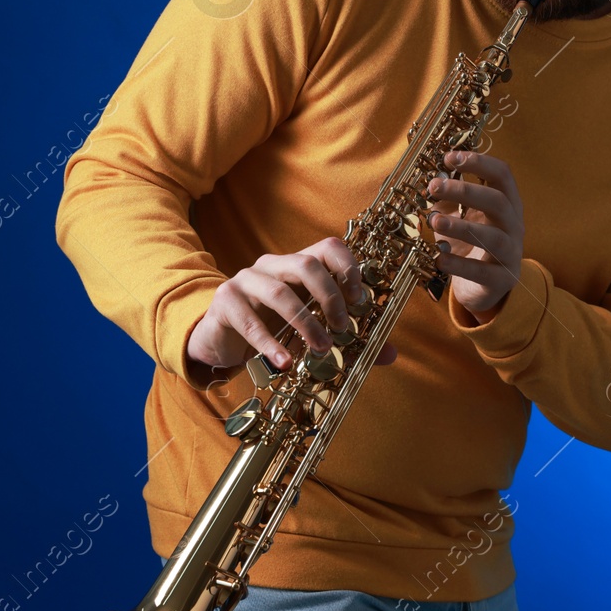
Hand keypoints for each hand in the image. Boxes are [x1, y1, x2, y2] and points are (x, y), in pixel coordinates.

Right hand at [185, 236, 398, 384]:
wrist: (219, 338)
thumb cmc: (270, 328)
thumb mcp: (307, 327)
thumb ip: (347, 338)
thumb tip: (390, 355)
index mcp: (296, 266)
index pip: (327, 247)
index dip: (348, 267)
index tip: (360, 299)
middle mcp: (271, 266)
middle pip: (305, 265)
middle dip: (329, 297)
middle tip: (342, 328)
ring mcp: (245, 281)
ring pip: (279, 293)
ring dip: (305, 323)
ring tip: (320, 349)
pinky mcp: (226, 302)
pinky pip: (250, 321)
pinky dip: (271, 344)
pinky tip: (285, 363)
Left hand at [426, 150, 523, 322]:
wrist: (482, 286)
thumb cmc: (469, 242)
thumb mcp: (460, 215)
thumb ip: (448, 198)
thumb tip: (430, 178)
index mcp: (507, 202)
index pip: (502, 174)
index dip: (479, 162)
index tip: (449, 158)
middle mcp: (513, 224)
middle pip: (498, 201)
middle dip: (465, 191)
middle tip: (433, 187)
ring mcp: (510, 253)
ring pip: (493, 237)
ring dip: (461, 227)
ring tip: (434, 221)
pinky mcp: (501, 279)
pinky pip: (482, 272)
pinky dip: (459, 265)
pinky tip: (438, 259)